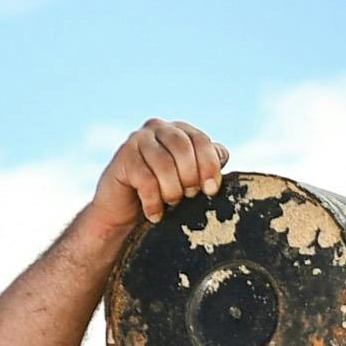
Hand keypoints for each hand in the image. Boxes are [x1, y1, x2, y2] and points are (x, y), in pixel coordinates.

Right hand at [94, 119, 228, 227]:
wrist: (125, 216)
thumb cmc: (163, 198)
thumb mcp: (190, 183)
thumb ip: (207, 167)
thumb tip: (222, 155)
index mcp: (180, 131)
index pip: (201, 140)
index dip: (209, 165)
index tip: (211, 190)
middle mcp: (158, 129)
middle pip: (182, 147)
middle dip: (189, 177)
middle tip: (187, 196)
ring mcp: (138, 140)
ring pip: (164, 163)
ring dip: (171, 190)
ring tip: (170, 204)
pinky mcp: (123, 157)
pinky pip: (145, 179)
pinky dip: (153, 201)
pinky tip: (154, 214)